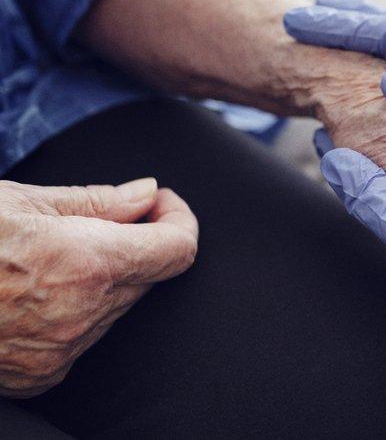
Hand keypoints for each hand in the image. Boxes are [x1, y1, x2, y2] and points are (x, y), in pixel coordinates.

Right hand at [0, 179, 197, 396]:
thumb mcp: (21, 201)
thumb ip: (98, 201)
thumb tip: (146, 195)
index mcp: (86, 263)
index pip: (177, 249)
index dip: (179, 220)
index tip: (163, 205)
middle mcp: (82, 314)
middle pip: (148, 276)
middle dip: (137, 244)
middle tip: (103, 219)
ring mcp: (62, 351)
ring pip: (116, 308)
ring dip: (105, 278)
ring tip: (50, 255)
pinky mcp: (41, 374)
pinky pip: (84, 337)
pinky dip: (76, 310)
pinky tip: (34, 290)